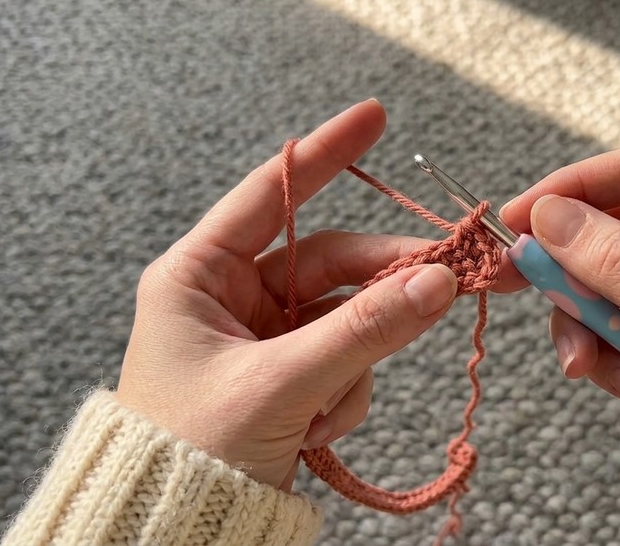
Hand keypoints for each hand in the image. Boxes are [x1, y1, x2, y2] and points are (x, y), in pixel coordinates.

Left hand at [115, 100, 460, 489]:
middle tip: (443, 279)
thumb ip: (360, 331)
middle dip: (380, 280)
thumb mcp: (279, 385)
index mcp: (198, 277)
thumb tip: (436, 281)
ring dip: (357, 358)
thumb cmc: (192, 453)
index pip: (272, 193)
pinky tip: (318, 428)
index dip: (326, 153)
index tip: (374, 116)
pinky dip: (346, 392)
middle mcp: (230, 298)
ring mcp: (262, 339)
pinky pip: (343, 360)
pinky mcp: (287, 377)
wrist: (175, 533)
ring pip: (346, 316)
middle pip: (328, 262)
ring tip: (329, 406)